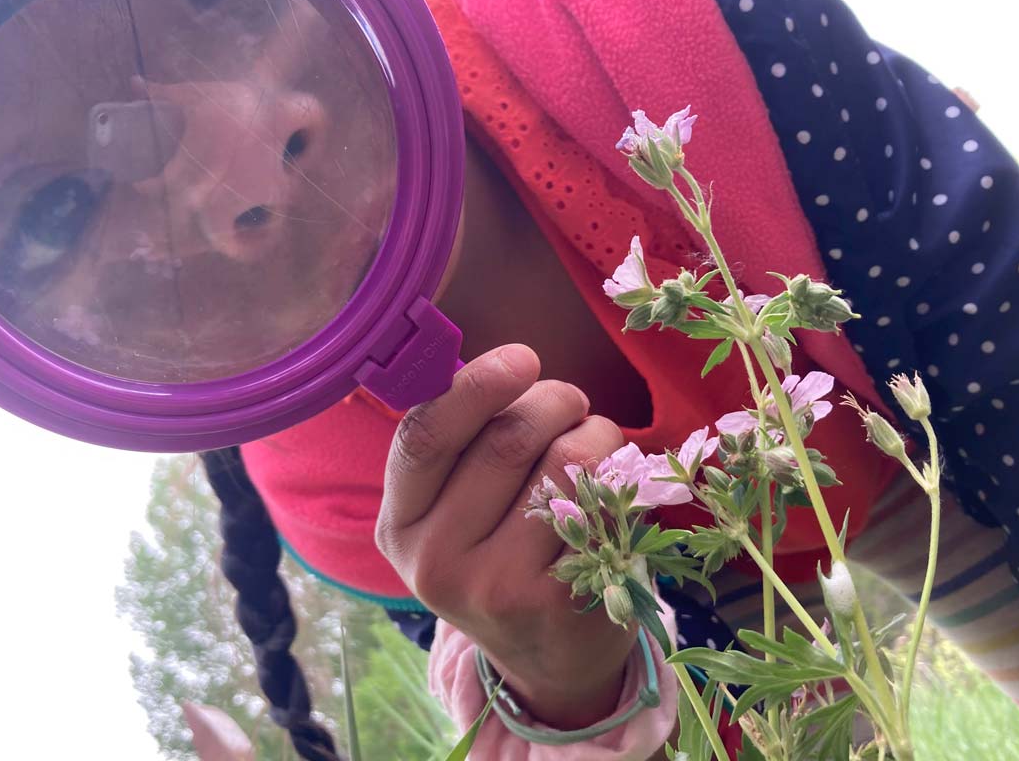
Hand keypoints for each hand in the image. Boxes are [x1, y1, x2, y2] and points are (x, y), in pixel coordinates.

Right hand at [376, 344, 637, 728]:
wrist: (545, 661)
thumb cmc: (500, 554)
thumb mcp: (454, 513)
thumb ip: (462, 446)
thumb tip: (503, 366)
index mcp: (400, 526)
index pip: (424, 437)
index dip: (476, 385)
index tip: (522, 357)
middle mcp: (436, 562)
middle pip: (506, 439)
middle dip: (553, 400)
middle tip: (571, 401)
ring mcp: (497, 588)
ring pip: (564, 463)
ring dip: (595, 431)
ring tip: (596, 439)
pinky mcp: (559, 602)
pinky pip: (604, 503)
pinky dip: (618, 478)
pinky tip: (612, 491)